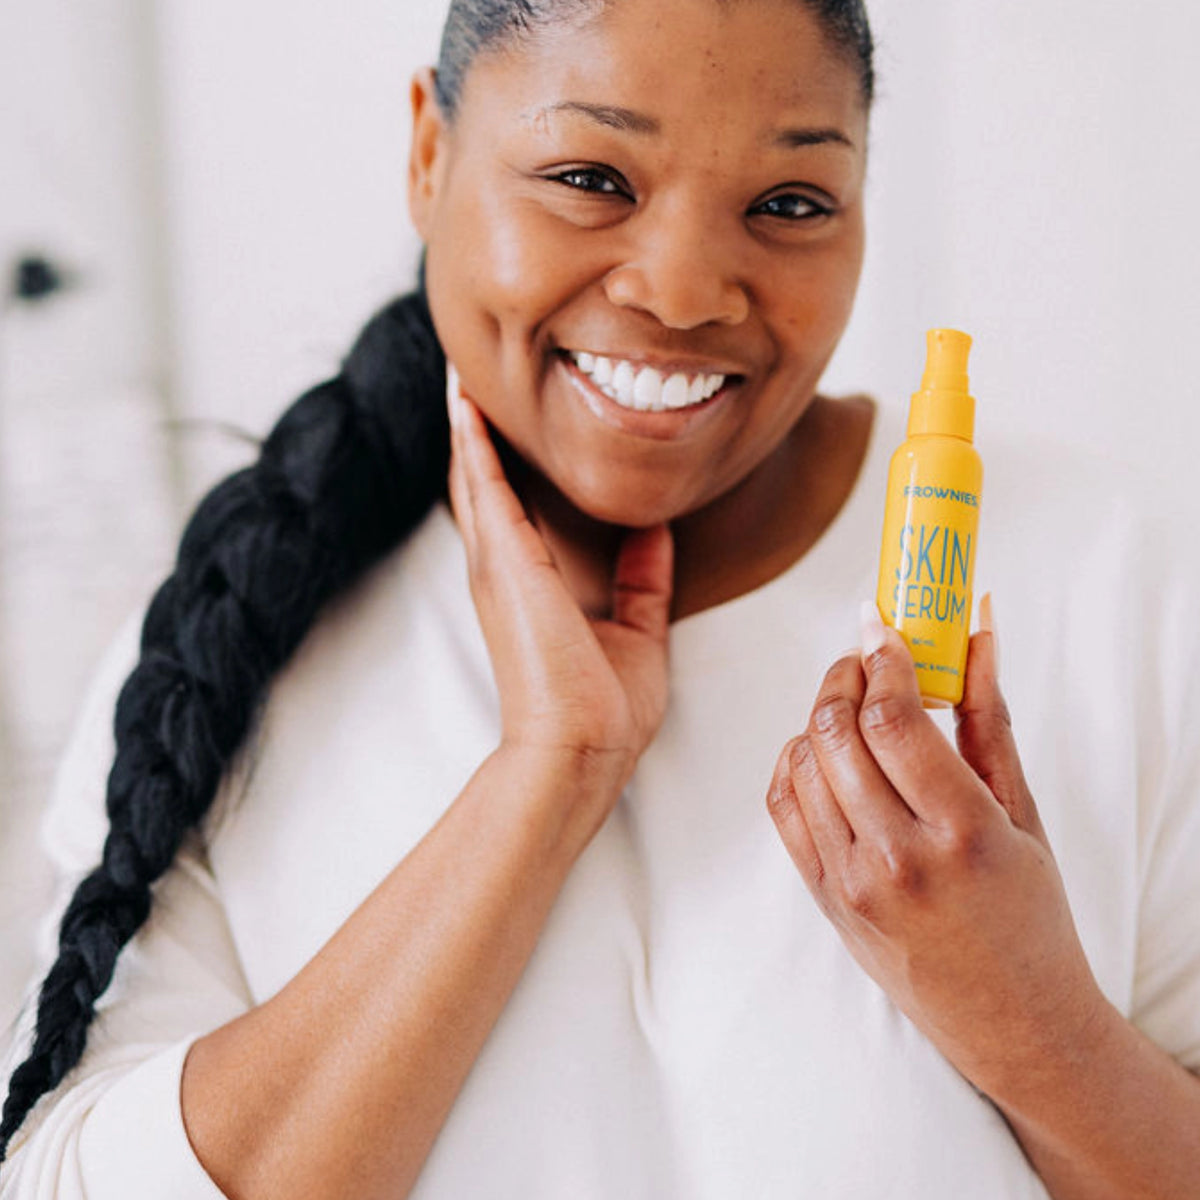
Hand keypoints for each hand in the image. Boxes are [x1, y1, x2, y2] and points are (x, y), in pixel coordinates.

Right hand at [446, 369, 673, 787]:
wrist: (583, 749)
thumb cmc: (604, 708)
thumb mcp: (637, 629)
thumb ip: (644, 578)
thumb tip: (658, 530)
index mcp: (530, 584)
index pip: (512, 509)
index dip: (504, 462)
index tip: (507, 419)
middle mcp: (503, 569)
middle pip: (480, 482)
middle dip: (475, 431)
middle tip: (469, 376)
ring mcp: (497, 565)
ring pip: (473, 475)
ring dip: (466, 423)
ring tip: (459, 371)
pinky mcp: (506, 563)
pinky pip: (483, 487)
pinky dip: (473, 442)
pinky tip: (466, 402)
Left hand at [766, 601, 1106, 1095]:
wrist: (1012, 1020)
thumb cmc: (1029, 912)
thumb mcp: (1021, 812)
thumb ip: (989, 717)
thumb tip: (978, 630)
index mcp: (962, 832)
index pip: (893, 720)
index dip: (881, 660)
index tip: (882, 627)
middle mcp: (898, 858)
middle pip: (836, 733)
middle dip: (842, 676)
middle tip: (862, 656)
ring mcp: (851, 882)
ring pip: (802, 763)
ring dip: (819, 715)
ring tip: (850, 702)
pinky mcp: (823, 898)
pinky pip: (782, 806)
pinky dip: (793, 761)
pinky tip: (822, 748)